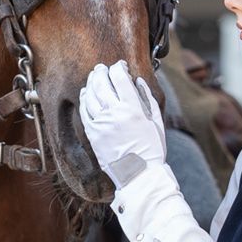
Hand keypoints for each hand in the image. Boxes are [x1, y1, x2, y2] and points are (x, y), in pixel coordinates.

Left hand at [79, 61, 166, 186]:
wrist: (139, 174)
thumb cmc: (152, 149)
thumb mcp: (156, 121)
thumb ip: (147, 98)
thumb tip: (138, 81)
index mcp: (133, 108)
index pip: (120, 78)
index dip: (118, 68)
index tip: (119, 66)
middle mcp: (115, 113)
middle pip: (102, 83)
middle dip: (101, 72)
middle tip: (102, 68)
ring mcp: (101, 123)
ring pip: (90, 95)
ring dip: (91, 82)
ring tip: (94, 77)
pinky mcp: (93, 134)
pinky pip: (84, 111)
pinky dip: (84, 99)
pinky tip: (86, 94)